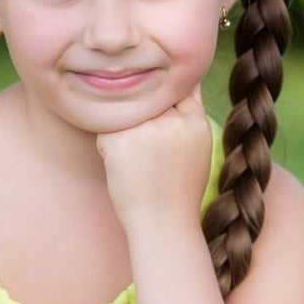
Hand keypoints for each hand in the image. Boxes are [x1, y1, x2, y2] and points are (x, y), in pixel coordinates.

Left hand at [96, 87, 213, 232]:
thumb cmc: (179, 188)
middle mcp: (171, 121)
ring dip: (123, 131)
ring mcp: (144, 130)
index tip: (158, 120)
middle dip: (141, 117)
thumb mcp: (198, 145)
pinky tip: (122, 167)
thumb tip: (187, 79)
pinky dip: (107, 148)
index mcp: (194, 121)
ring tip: (137, 161)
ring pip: (123, 112)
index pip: (176, 89)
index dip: (164, 98)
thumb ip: (190, 113)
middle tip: (149, 153)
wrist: (163, 224)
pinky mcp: (119, 141)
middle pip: (146, 99)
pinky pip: (105, 130)